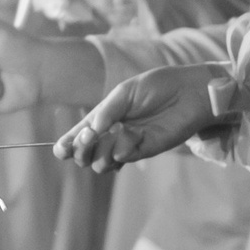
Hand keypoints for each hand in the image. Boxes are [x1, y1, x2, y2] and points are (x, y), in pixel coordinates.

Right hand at [55, 63, 230, 171]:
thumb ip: (107, 111)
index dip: (66, 145)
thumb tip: (90, 129)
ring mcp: (127, 145)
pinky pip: (123, 158)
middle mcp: (112, 133)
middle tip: (87, 138)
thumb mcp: (126, 92)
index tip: (60, 150)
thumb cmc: (158, 86)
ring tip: (113, 136)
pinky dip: (123, 148)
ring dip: (101, 152)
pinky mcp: (144, 151)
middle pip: (85, 155)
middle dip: (80, 150)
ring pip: (101, 163)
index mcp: (104, 116)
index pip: (78, 134)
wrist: (188, 93)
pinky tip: (135, 135)